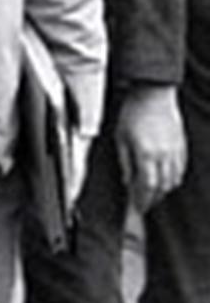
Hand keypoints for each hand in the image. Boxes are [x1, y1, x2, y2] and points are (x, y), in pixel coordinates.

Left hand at [115, 84, 186, 211]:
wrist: (154, 94)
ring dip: (164, 189)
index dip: (143, 200)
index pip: (147, 186)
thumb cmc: (133, 113)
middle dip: (153, 198)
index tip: (137, 208)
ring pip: (174, 179)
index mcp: (146, 154)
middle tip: (144, 204)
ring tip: (153, 193)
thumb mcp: (120, 138)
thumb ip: (125, 162)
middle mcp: (164, 155)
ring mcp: (176, 151)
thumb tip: (127, 181)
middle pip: (162, 186)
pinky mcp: (182, 145)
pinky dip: (173, 177)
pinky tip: (166, 178)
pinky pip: (181, 168)